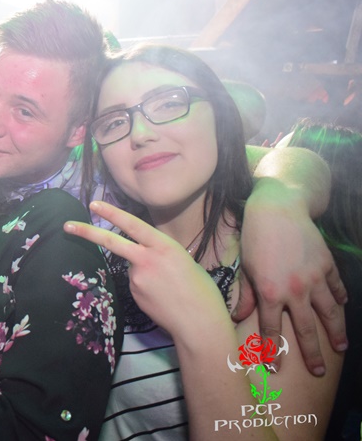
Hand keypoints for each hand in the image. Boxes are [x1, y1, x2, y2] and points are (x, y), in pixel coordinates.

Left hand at [64, 201, 228, 338]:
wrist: (199, 324)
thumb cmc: (201, 291)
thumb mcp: (184, 261)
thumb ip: (161, 254)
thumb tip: (147, 255)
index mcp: (164, 246)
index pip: (132, 225)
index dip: (112, 213)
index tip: (94, 204)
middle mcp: (146, 259)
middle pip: (111, 242)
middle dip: (86, 232)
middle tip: (67, 225)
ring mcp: (137, 278)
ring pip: (132, 267)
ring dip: (144, 273)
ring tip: (168, 288)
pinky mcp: (133, 294)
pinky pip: (135, 284)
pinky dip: (145, 287)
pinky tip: (161, 298)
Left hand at [236, 190, 346, 375]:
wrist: (277, 210)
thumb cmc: (254, 239)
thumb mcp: (246, 268)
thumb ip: (246, 295)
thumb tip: (239, 318)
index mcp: (270, 293)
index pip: (271, 330)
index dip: (272, 351)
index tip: (275, 369)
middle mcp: (294, 290)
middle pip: (305, 329)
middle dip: (312, 353)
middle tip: (318, 371)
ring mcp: (314, 278)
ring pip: (328, 312)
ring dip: (335, 331)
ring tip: (340, 347)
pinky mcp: (327, 265)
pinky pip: (336, 287)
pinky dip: (340, 298)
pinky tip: (342, 308)